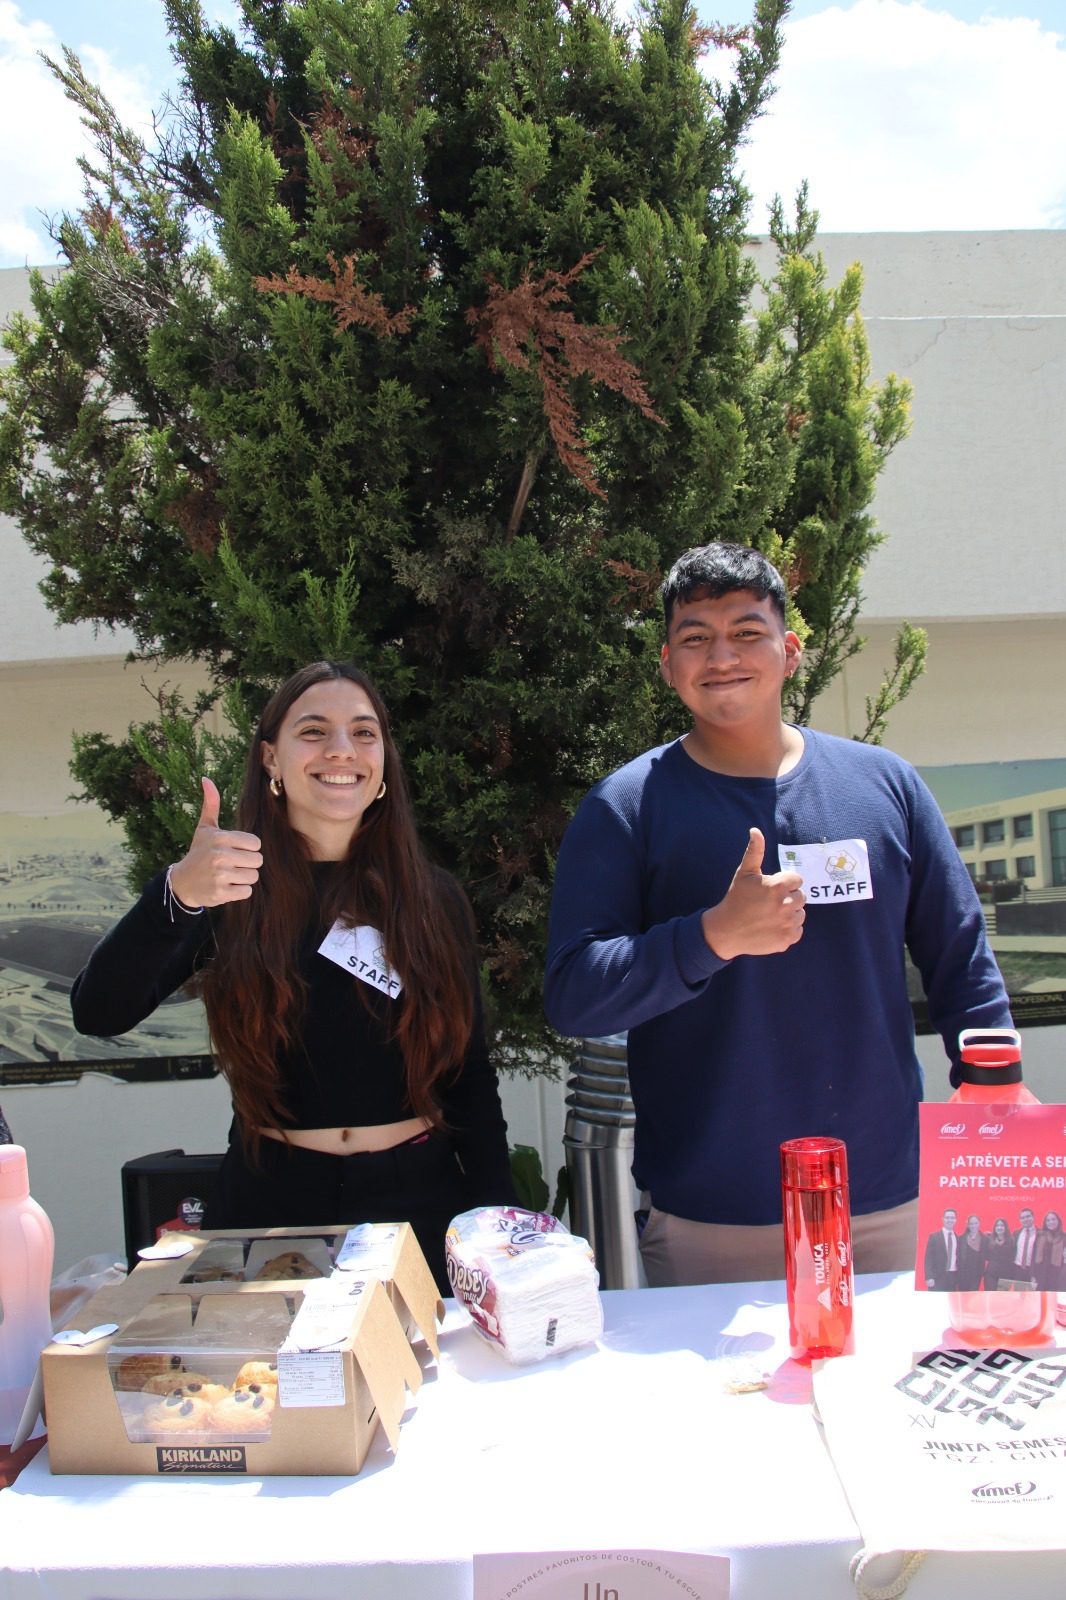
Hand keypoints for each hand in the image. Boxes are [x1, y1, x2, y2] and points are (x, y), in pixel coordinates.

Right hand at [167, 778, 262, 907]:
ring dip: (244, 878)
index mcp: (220, 837)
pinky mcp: (220, 893)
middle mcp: (220, 855)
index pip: (255, 843)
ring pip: (253, 876)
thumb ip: (211, 804)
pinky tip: (226, 886)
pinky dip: (239, 891)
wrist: (182, 883)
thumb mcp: (204, 829)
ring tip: (229, 875)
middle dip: (248, 864)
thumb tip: (206, 778)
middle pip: (257, 860)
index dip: (248, 848)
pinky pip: (246, 891)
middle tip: (232, 864)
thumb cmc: (198, 853)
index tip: (235, 850)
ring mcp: (220, 875)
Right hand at [701, 827, 804, 960]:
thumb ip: (754, 851)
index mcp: (777, 886)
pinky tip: (772, 927)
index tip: (769, 890)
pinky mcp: (788, 939)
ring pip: (800, 914)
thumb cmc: (736, 899)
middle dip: (788, 898)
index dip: (783, 884)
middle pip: (801, 897)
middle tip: (769, 904)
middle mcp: (786, 904)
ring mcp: (788, 923)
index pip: (797, 880)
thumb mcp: (744, 873)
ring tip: (770, 915)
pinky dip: (788, 929)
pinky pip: (798, 930)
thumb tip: (755, 830)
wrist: (726, 931)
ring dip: (789, 914)